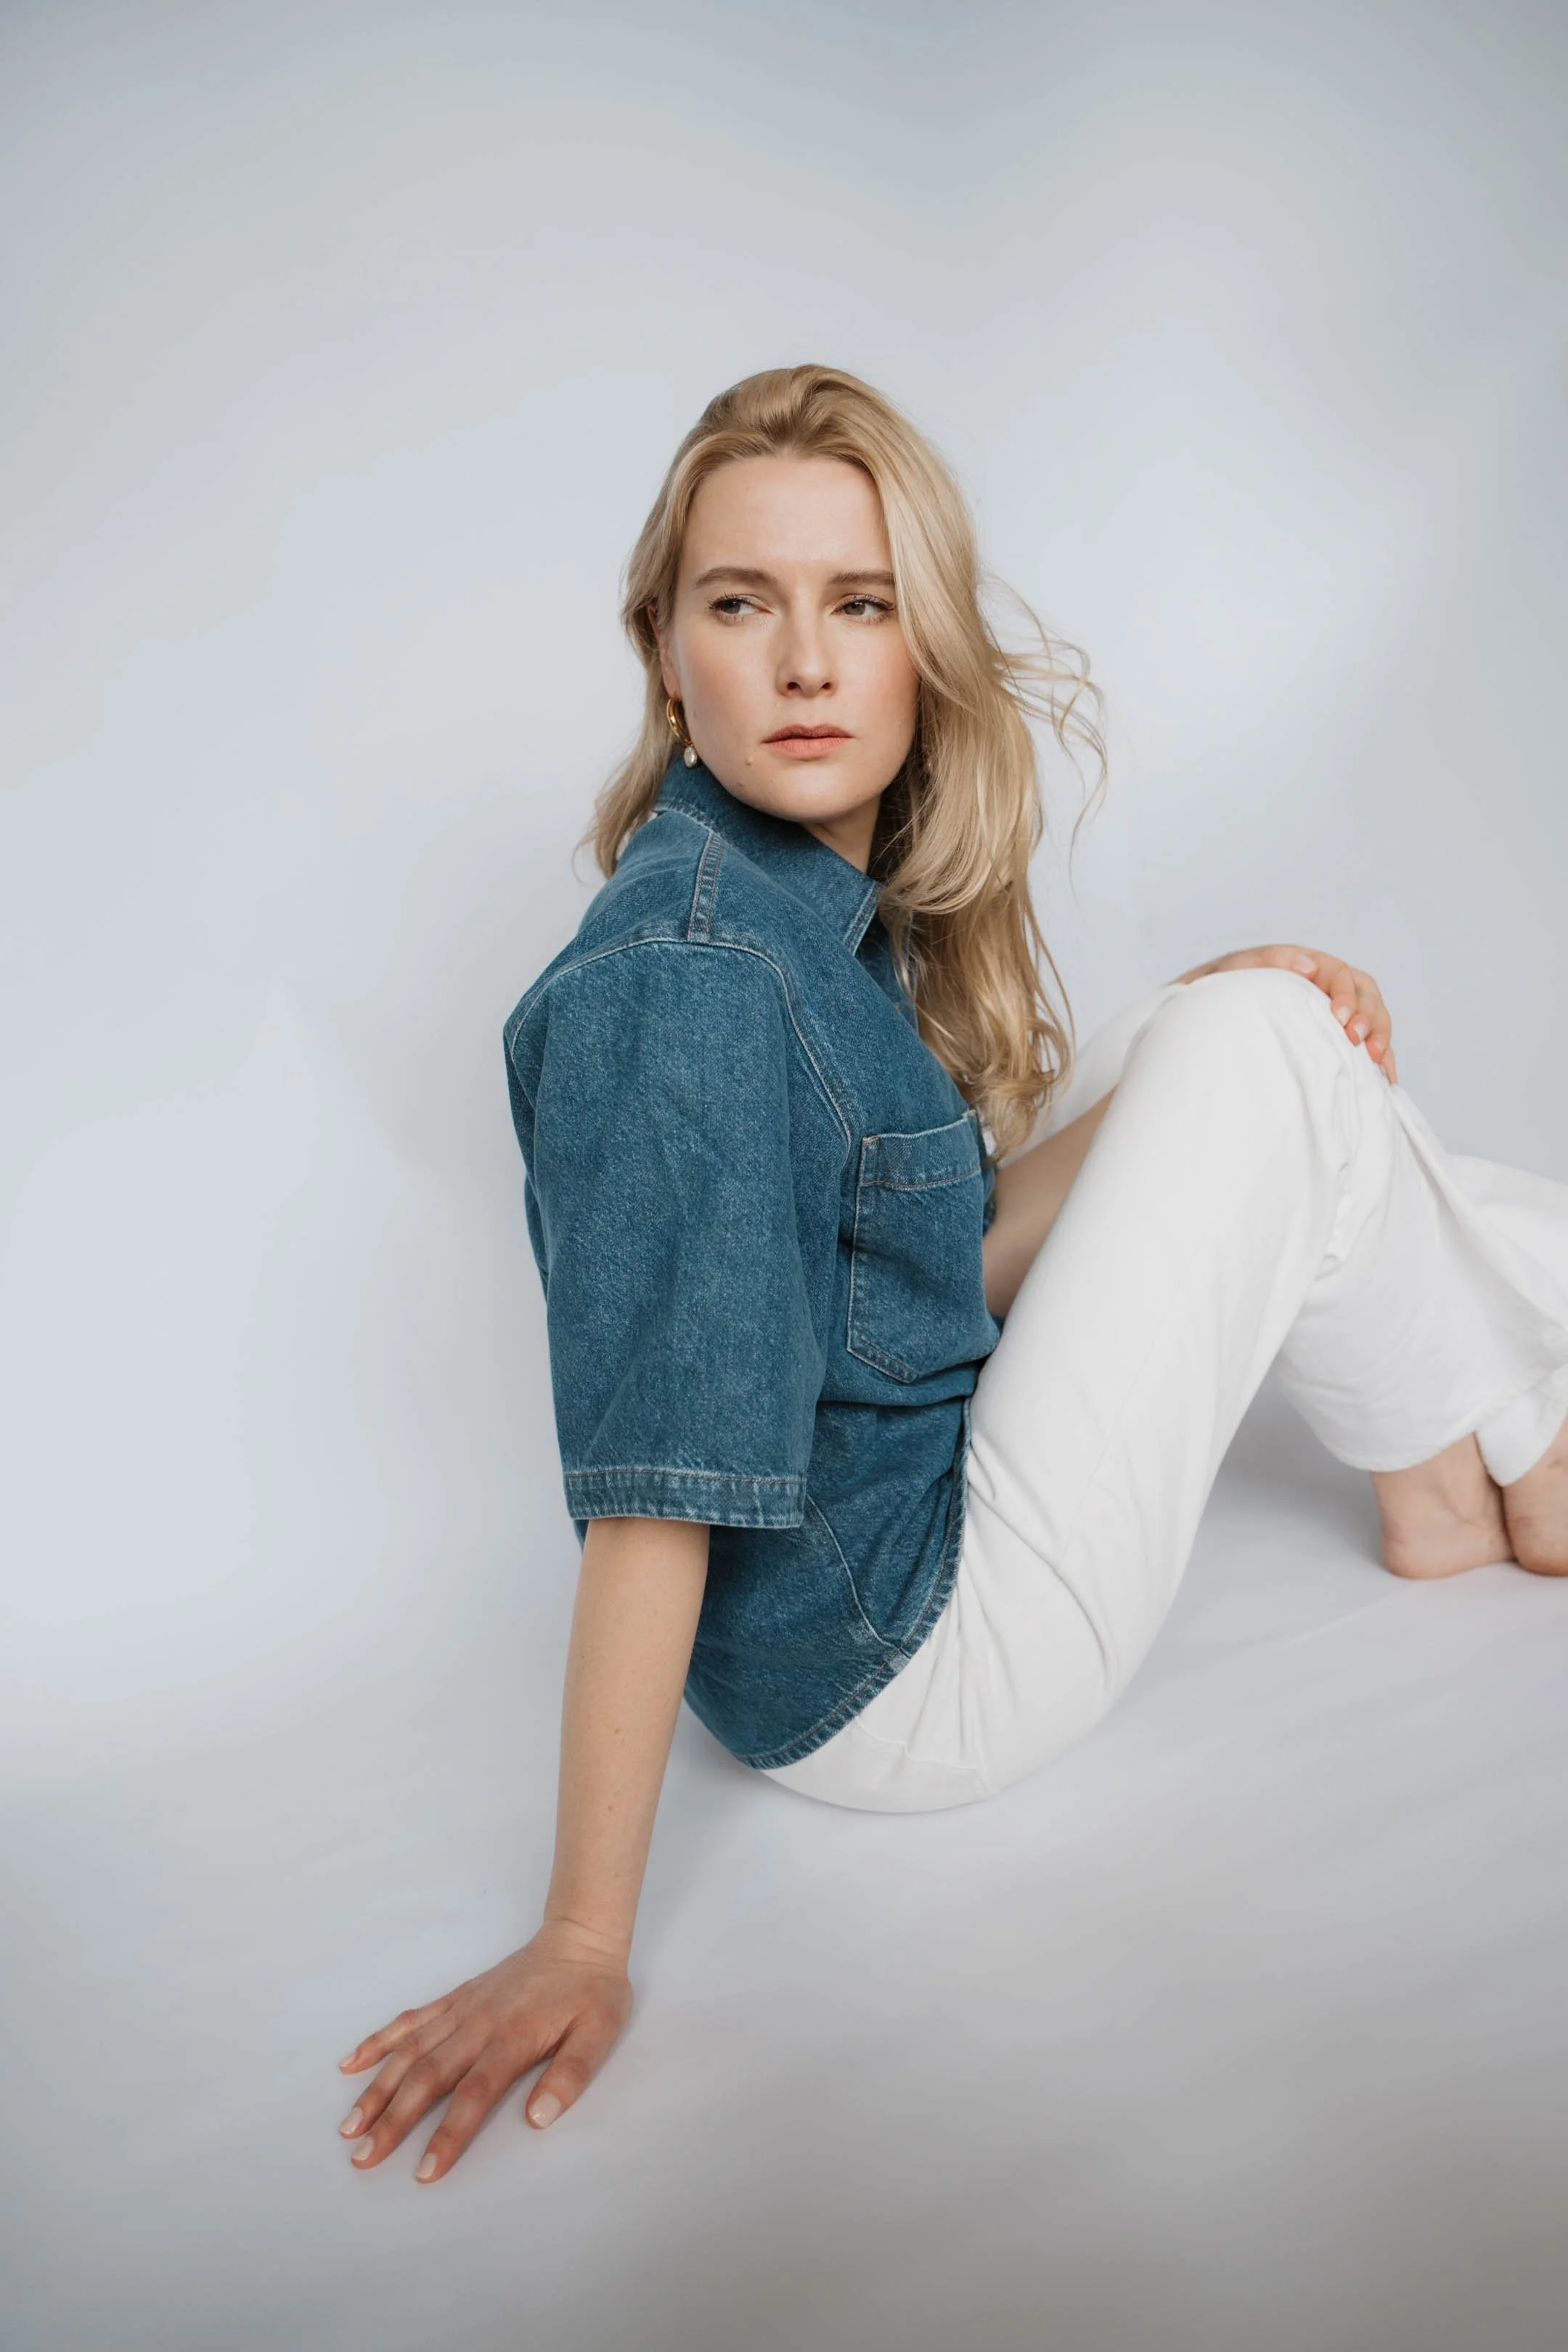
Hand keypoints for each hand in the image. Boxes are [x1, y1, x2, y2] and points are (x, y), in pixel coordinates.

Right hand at [337, 1921, 632, 2181]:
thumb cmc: (592, 1991)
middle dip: (393, 2121)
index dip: (447, 2135)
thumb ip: (570, 2075)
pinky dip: (380, 2040)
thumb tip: (538, 2119)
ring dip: (378, 2088)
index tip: (424, 2173)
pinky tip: (353, 2062)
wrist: (580, 1937)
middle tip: (363, 2159)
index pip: (472, 2095)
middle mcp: (477, 2024)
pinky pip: (411, 2019)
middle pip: (427, 2077)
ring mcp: (462, 2009)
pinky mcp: (456, 1997)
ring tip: (349, 2126)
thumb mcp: (599, 2033)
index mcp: (511, 2038)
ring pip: (410, 2051)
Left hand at [1175, 944, 1397, 1082]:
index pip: (1341, 975)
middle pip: (1366, 994)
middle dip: (1369, 1017)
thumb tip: (1307, 965)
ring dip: (1380, 1037)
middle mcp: (1328, 984)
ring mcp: (1335, 1010)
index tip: (1338, 1019)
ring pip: (1374, 1016)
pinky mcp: (1335, 1035)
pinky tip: (1386, 1077)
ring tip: (1376, 1061)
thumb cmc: (1220, 988)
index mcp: (1308, 965)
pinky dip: (1381, 1057)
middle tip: (1357, 1041)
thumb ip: (1266, 962)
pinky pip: (1368, 1041)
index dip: (1346, 996)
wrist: (1206, 1012)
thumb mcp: (1234, 971)